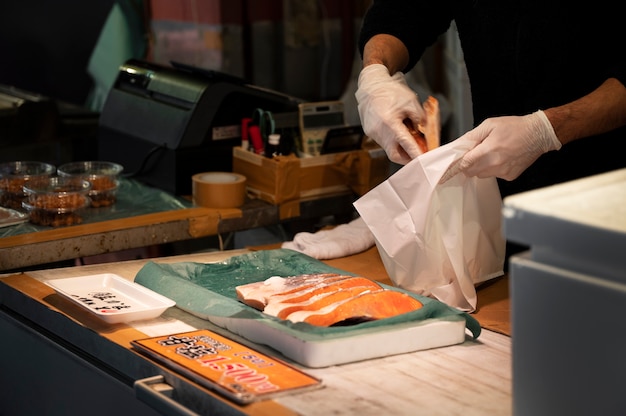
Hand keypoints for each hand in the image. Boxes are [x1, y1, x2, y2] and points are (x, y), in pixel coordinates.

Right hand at [355, 64, 424, 164]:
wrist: (371, 86)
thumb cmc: (391, 92)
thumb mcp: (411, 102)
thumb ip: (419, 119)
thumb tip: (423, 133)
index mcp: (390, 123)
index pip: (406, 145)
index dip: (416, 154)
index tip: (424, 160)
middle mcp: (379, 131)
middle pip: (395, 155)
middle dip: (407, 158)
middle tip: (417, 155)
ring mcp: (373, 133)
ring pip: (388, 148)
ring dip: (400, 148)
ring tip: (409, 141)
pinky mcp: (369, 132)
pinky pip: (383, 141)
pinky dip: (392, 140)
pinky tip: (397, 132)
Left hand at [440, 110, 561, 182]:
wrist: (539, 134)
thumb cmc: (514, 127)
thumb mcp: (490, 125)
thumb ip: (472, 136)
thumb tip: (458, 145)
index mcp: (489, 150)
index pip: (465, 164)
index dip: (455, 167)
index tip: (447, 173)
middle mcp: (495, 163)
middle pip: (471, 172)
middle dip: (469, 165)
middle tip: (475, 154)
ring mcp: (503, 171)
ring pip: (481, 175)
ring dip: (481, 167)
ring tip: (491, 153)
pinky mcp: (510, 176)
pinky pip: (494, 176)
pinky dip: (494, 169)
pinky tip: (502, 158)